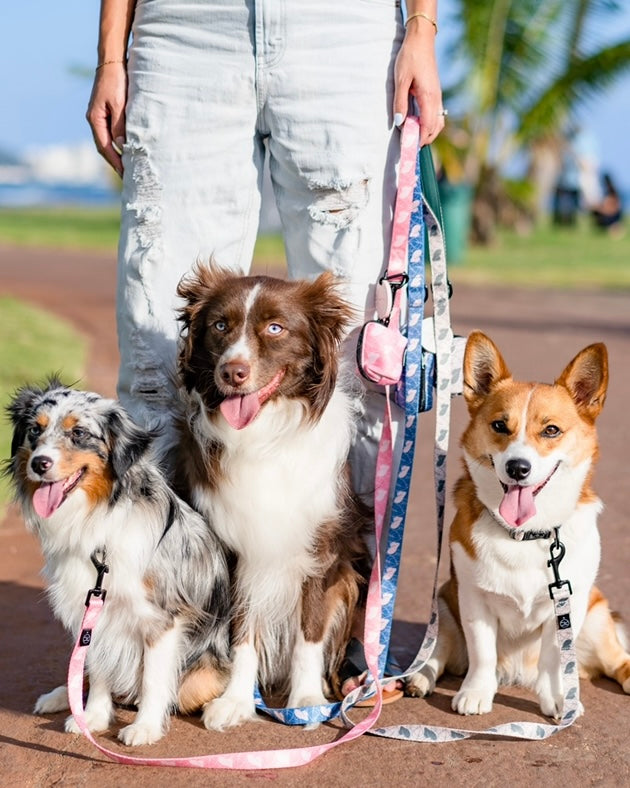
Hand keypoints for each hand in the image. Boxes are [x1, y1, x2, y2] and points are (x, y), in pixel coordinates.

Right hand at [86, 62, 127, 176]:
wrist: (112, 61)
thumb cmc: (116, 80)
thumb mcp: (119, 104)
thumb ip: (120, 125)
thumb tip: (122, 145)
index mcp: (95, 119)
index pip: (105, 147)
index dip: (115, 161)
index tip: (125, 174)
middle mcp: (94, 120)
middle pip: (104, 147)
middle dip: (115, 162)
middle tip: (127, 177)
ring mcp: (98, 116)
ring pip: (107, 142)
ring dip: (116, 155)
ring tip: (127, 168)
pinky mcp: (105, 113)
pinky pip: (110, 134)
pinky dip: (117, 144)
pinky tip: (126, 150)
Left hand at [393, 25, 443, 146]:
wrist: (421, 40)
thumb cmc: (410, 58)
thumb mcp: (400, 80)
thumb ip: (400, 103)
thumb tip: (400, 123)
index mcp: (428, 98)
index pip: (427, 127)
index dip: (419, 139)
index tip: (409, 147)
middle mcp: (436, 99)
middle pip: (435, 128)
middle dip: (424, 139)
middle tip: (410, 145)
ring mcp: (438, 96)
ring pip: (438, 122)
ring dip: (428, 132)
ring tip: (413, 136)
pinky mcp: (435, 93)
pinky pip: (436, 114)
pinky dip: (429, 123)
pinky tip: (417, 122)